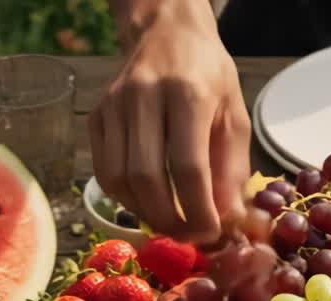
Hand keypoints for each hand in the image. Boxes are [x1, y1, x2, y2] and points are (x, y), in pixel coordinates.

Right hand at [89, 1, 250, 246]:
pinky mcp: (96, 116)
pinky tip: (147, 202)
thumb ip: (232, 169)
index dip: (199, 210)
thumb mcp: (234, 115)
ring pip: (119, 179)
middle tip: (188, 236)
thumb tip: (227, 220)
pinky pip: (104, 172)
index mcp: (187, 94)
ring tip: (169, 223)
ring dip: (145, 213)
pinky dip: (125, 198)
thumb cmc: (208, 76)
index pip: (188, 167)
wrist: (167, 34)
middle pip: (147, 178)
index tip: (212, 233)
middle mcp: (144, 97)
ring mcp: (114, 106)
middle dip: (169, 219)